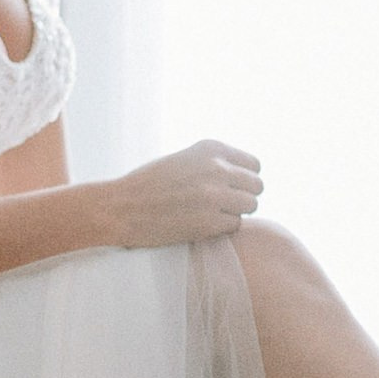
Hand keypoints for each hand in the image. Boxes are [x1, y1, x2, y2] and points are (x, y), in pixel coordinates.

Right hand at [111, 139, 262, 245]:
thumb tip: (248, 175)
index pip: (255, 164)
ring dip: (235, 213)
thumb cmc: (150, 184)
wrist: (121, 208)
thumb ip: (215, 163)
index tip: (230, 188)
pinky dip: (222, 228)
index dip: (245, 179)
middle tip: (222, 206)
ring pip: (250, 207)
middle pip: (257, 187)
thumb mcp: (185, 160)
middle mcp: (216, 168)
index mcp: (211, 148)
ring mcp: (214, 196)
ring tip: (211, 215)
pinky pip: (235, 226)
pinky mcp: (209, 222)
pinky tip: (201, 225)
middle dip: (243, 197)